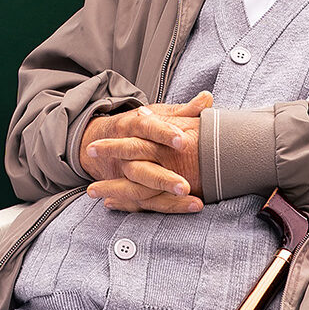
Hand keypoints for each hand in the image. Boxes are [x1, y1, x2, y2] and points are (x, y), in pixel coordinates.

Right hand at [79, 92, 211, 212]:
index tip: (182, 141)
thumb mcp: (157, 114)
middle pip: (141, 167)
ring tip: (194, 203)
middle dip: (162, 178)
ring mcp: (123, 174)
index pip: (146, 128)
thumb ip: (183, 110)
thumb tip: (207, 98)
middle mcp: (124, 153)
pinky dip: (161, 209)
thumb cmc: (139, 126)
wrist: (100, 140)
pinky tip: (181, 211)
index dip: (163, 134)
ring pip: (141, 190)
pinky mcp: (126, 191)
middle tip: (185, 186)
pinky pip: (141, 204)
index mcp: (132, 126)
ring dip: (167, 199)